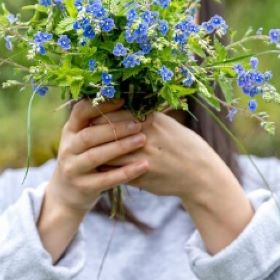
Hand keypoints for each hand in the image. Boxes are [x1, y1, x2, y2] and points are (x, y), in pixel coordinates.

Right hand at [37, 98, 148, 261]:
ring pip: (96, 156)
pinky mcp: (83, 187)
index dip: (101, 105)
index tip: (123, 98)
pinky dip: (126, 172)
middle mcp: (67, 148)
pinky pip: (106, 179)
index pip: (80, 112)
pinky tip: (143, 165)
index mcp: (70, 131)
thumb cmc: (85, 159)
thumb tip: (129, 99)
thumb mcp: (84, 140)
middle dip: (115, 127)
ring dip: (120, 146)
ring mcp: (73, 168)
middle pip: (90, 134)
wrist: (67, 194)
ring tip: (142, 139)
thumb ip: (100, 123)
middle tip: (139, 123)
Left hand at [93, 110, 221, 201]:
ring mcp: (143, 156)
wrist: (200, 173)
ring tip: (84, 151)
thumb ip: (145, 116)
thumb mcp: (166, 124)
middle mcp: (145, 135)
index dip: (98, 114)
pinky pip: (115, 171)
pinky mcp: (141, 175)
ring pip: (108, 152)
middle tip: (80, 134)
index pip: (115, 112)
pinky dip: (105, 168)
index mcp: (150, 120)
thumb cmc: (183, 145)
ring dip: (95, 152)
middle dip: (92, 133)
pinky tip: (98, 167)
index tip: (87, 116)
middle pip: (108, 131)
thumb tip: (123, 104)